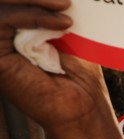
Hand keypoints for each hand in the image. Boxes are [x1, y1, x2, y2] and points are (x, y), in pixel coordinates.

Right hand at [0, 1, 108, 132]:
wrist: (81, 108)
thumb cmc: (76, 76)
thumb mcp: (59, 31)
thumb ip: (45, 9)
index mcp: (7, 30)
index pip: (8, 1)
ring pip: (0, 4)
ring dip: (33, 0)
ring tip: (65, 7)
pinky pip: (2, 19)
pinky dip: (32, 15)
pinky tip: (60, 23)